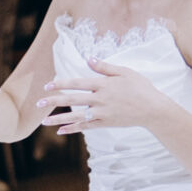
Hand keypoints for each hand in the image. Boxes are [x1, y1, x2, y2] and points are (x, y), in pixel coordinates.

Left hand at [39, 56, 166, 135]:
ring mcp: (102, 113)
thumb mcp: (124, 72)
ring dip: (58, 119)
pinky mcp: (106, 123)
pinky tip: (61, 131)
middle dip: (53, 101)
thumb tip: (88, 59)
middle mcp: (100, 99)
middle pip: (72, 100)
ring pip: (76, 116)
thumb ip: (104, 67)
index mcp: (103, 84)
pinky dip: (73, 129)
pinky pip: (86, 127)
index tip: (48, 85)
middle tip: (38, 103)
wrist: (153, 109)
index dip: (61, 84)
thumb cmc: (141, 87)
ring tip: (44, 122)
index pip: (77, 83)